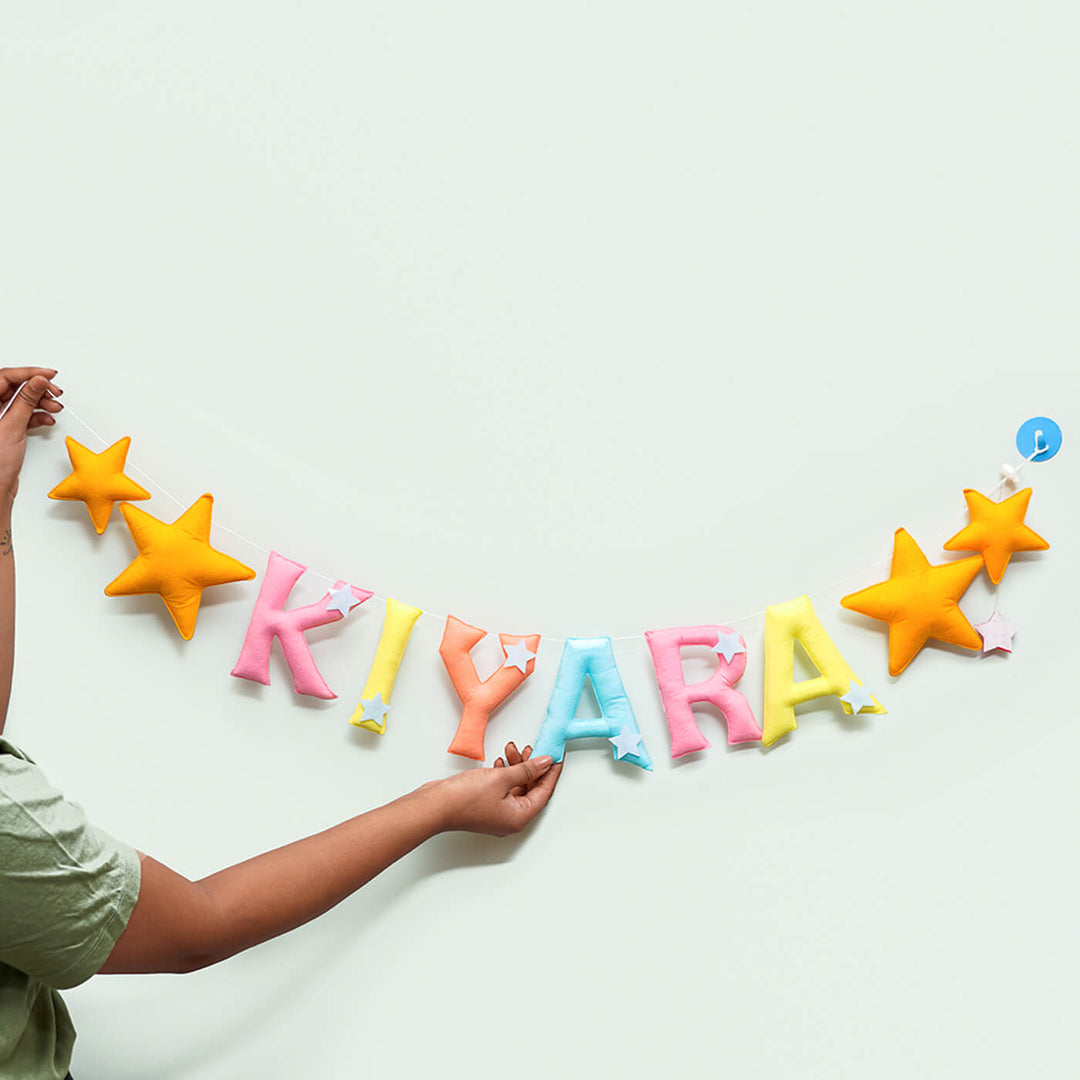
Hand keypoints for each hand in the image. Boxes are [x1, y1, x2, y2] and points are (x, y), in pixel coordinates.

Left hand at [0, 369, 63, 501]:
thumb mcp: (12, 426)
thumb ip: (26, 401)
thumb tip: (37, 381)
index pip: (6, 377)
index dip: (29, 373)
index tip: (48, 375)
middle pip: (14, 387)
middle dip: (37, 388)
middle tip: (54, 392)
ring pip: (20, 401)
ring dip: (40, 402)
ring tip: (54, 407)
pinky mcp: (6, 428)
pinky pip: (22, 414)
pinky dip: (37, 415)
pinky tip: (47, 419)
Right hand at [419, 742, 561, 836]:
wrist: (434, 805)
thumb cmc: (464, 799)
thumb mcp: (501, 778)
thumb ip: (526, 770)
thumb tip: (545, 763)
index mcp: (519, 816)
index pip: (544, 791)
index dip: (551, 772)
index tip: (557, 756)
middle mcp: (510, 818)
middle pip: (531, 789)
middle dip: (532, 766)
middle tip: (533, 748)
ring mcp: (497, 813)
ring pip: (516, 787)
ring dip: (517, 767)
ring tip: (513, 749)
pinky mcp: (485, 806)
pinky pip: (503, 788)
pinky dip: (505, 773)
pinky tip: (501, 761)